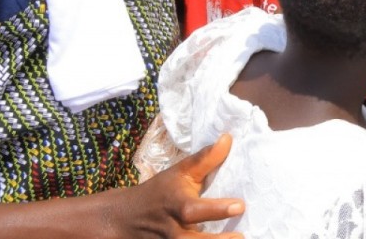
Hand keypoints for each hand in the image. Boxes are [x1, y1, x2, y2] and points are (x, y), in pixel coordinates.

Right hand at [104, 134, 243, 237]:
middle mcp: (172, 230)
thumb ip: (205, 159)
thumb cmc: (159, 191)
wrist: (124, 218)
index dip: (217, 209)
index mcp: (176, 205)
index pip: (194, 210)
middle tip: (241, 237)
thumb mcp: (179, 172)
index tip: (240, 206)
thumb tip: (228, 138)